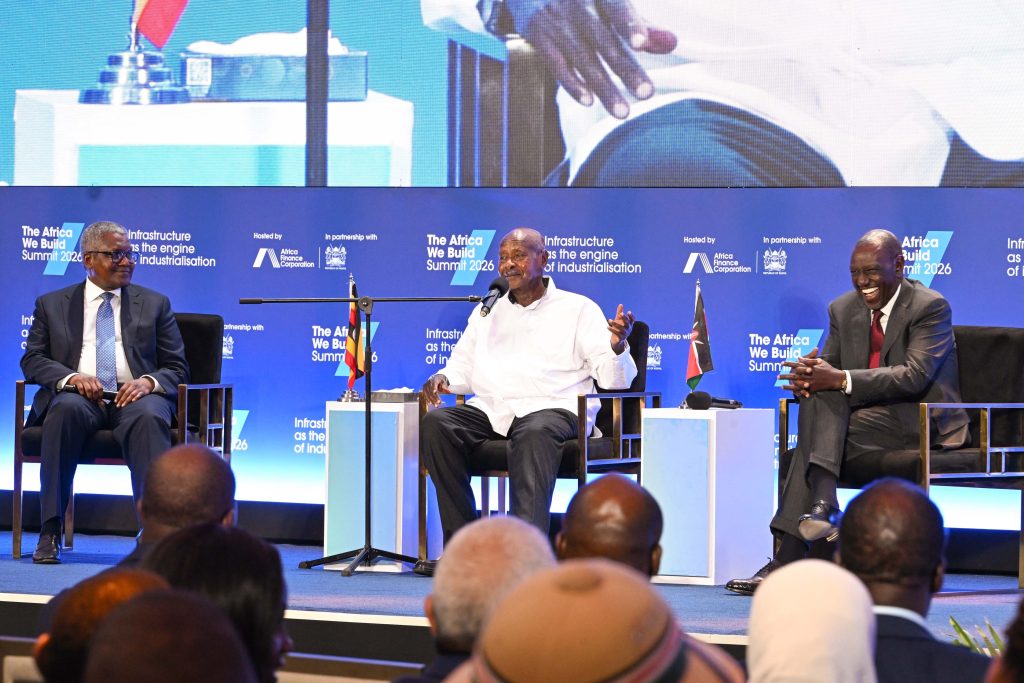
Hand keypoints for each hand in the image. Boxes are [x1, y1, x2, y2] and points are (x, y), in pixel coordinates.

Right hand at [67, 374, 104, 401]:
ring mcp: (84, 380)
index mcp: (95, 380)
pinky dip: (82, 392)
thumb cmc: (86, 383)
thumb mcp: (92, 385)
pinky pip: (81, 388)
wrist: (76, 377)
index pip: (100, 388)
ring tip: (89, 399)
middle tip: (93, 400)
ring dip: (89, 395)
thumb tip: (102, 404)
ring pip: (89, 389)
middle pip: (95, 389)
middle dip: (95, 396)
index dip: (100, 395)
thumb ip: (97, 393)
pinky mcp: (78, 382)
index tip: (98, 399)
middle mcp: (90, 380)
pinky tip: (83, 395)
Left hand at [114, 378, 153, 407]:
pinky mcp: (144, 391)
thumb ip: (125, 390)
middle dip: (122, 399)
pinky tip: (133, 401)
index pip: (122, 390)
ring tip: (123, 405)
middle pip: (126, 393)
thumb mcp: (130, 385)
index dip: (118, 396)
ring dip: (127, 400)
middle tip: (118, 405)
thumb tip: (118, 398)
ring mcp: (139, 388)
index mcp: (128, 383)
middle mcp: (133, 385)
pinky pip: (140, 394)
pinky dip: (136, 397)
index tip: (115, 401)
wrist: (147, 382)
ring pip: (132, 394)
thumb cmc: (136, 385)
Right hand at [421, 374, 450, 406]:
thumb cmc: (440, 381)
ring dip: (432, 400)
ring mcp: (425, 386)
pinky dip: (428, 400)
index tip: (435, 391)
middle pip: (431, 391)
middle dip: (435, 397)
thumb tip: (449, 391)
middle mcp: (428, 383)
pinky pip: (425, 396)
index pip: (434, 384)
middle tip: (439, 402)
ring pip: (428, 394)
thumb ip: (445, 387)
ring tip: (436, 405)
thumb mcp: (444, 382)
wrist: (434, 379)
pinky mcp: (424, 390)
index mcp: (434, 380)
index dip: (434, 387)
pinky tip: (430, 403)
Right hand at [510, 0, 676, 118]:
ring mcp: (557, 21)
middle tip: (646, 93)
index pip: (617, 8)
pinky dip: (572, 83)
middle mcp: (578, 4)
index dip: (629, 24)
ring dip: (604, 87)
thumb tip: (672, 43)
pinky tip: (588, 101)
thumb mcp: (608, 2)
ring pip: (583, 59)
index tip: (640, 43)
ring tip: (622, 111)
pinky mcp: (538, 35)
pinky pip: (556, 63)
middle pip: (605, 41)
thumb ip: (639, 24)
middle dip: (626, 69)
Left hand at [608, 304, 633, 353]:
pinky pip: (616, 333)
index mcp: (630, 324)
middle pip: (627, 323)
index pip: (632, 319)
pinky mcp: (621, 337)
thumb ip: (620, 312)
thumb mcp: (619, 320)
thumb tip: (621, 304)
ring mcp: (625, 333)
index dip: (631, 316)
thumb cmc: (619, 327)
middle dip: (624, 318)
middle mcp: (629, 328)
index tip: (628, 312)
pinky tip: (607, 326)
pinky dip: (612, 330)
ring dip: (615, 324)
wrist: (618, 339)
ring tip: (609, 320)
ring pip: (621, 328)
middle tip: (620, 313)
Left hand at [778, 348, 843, 396]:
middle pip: (794, 375)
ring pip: (796, 383)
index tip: (781, 363)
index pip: (796, 364)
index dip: (788, 364)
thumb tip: (798, 358)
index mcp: (809, 366)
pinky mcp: (812, 388)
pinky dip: (795, 390)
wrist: (835, 378)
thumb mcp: (818, 361)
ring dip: (788, 384)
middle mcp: (808, 374)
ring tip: (780, 384)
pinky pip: (802, 390)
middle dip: (785, 375)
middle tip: (777, 376)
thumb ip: (808, 359)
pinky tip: (790, 391)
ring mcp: (810, 381)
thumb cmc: (827, 368)